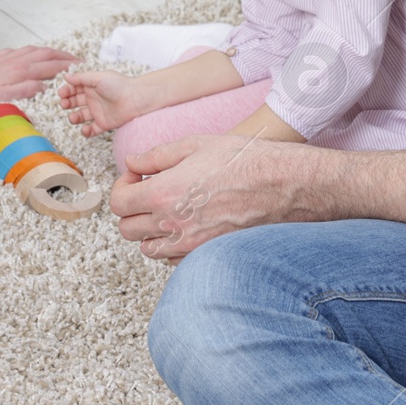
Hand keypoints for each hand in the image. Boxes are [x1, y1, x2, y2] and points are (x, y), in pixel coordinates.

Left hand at [0, 45, 77, 102]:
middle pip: (46, 54)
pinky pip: (23, 49)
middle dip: (63, 56)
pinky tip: (36, 54)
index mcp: (21, 71)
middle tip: (76, 59)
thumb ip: (27, 90)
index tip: (78, 67)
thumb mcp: (5, 99)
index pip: (50, 67)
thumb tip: (44, 86)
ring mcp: (9, 56)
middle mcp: (17, 60)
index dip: (66, 67)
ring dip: (51, 52)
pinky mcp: (1, 56)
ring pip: (36, 49)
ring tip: (61, 55)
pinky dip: (35, 51)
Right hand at [58, 70, 153, 134]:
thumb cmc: (119, 85)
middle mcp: (93, 98)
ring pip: (80, 116)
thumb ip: (81, 78)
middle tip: (65, 105)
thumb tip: (65, 76)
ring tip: (74, 117)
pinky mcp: (104, 123)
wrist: (136, 99)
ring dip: (74, 118)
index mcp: (91, 86)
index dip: (66, 91)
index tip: (62, 94)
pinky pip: (92, 130)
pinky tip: (85, 128)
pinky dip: (86, 131)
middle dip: (67, 104)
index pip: (73, 88)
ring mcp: (98, 111)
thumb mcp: (98, 77)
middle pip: (74, 102)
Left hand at [109, 133, 319, 261]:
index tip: (136, 177)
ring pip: (148, 249)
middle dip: (132, 209)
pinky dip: (173, 245)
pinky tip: (189, 223)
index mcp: (164, 195)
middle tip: (149, 191)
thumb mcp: (196, 144)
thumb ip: (157, 156)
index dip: (122, 186)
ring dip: (151, 230)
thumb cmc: (245, 161)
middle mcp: (173, 226)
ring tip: (170, 208)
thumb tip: (133, 162)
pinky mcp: (208, 256)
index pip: (119, 203)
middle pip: (127, 230)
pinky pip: (174, 260)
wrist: (285, 186)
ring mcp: (191, 246)